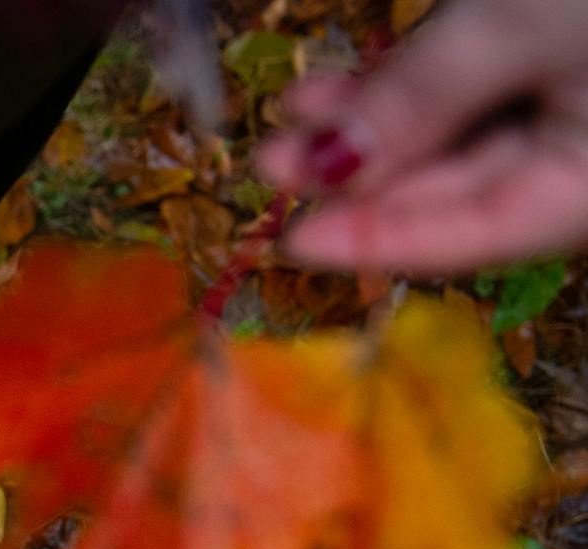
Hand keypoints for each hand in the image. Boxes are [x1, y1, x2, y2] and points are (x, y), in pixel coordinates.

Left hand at [256, 0, 587, 273]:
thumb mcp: (520, 26)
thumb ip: (424, 100)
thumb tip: (330, 171)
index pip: (484, 234)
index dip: (381, 244)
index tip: (293, 244)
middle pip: (468, 185)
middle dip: (363, 177)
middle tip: (270, 167)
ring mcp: (587, 92)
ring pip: (470, 130)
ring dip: (377, 126)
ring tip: (292, 114)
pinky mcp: (569, 39)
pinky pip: (489, 78)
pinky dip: (417, 83)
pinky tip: (342, 83)